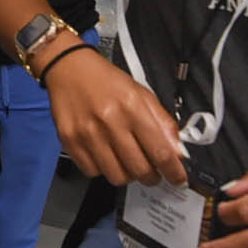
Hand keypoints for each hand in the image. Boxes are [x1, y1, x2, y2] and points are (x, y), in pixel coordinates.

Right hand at [41, 45, 186, 187]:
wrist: (68, 68)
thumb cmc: (106, 80)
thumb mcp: (141, 93)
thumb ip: (162, 122)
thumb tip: (178, 151)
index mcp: (132, 107)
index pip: (160, 151)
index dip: (173, 171)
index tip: (178, 178)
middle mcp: (110, 122)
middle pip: (139, 170)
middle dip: (151, 176)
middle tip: (152, 172)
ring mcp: (87, 134)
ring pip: (116, 177)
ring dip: (128, 175)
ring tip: (127, 162)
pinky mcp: (70, 142)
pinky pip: (93, 172)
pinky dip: (103, 169)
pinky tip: (105, 155)